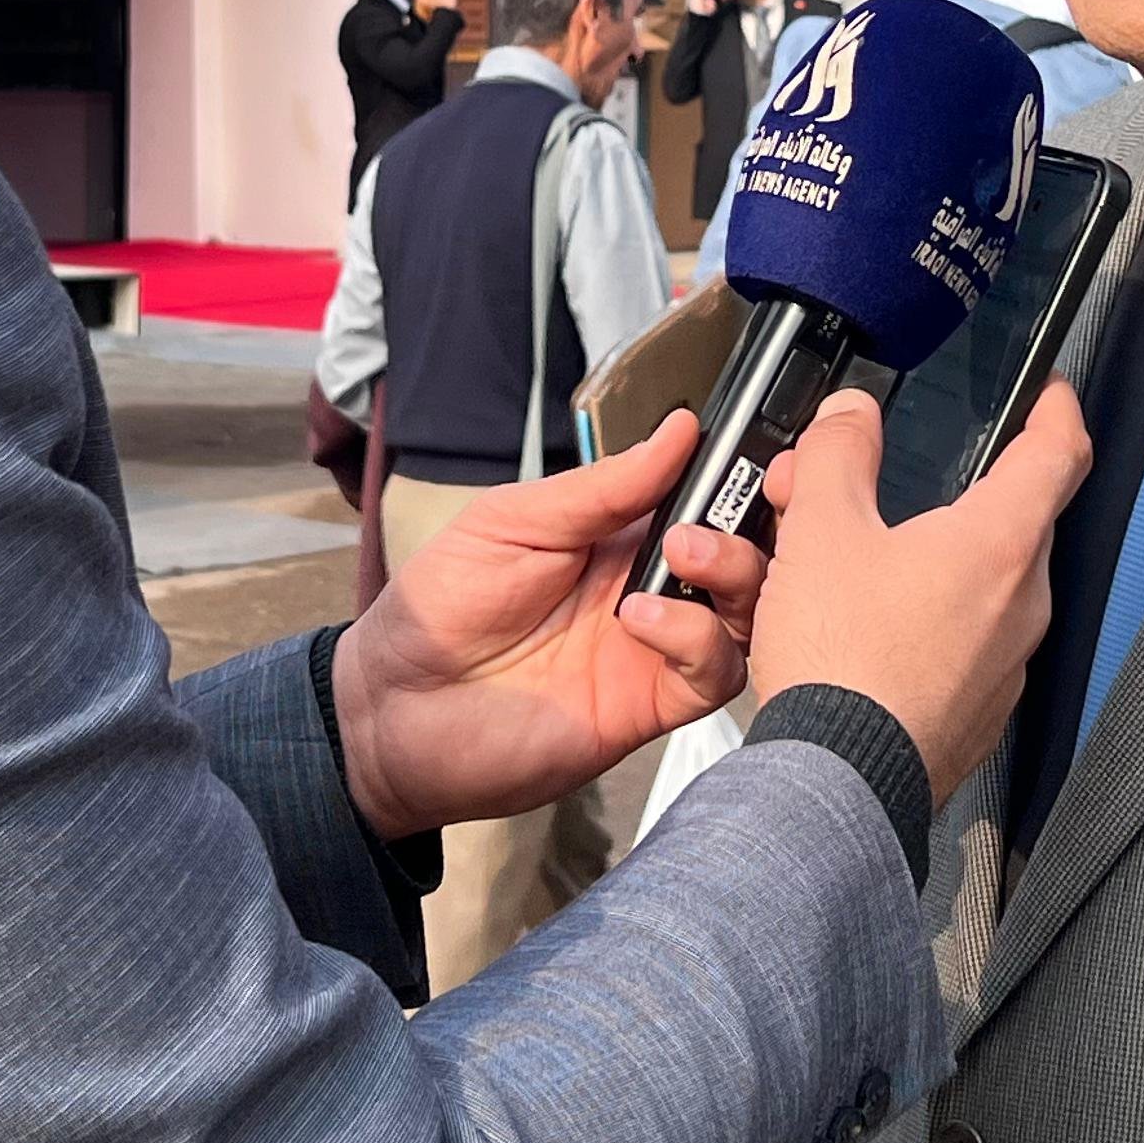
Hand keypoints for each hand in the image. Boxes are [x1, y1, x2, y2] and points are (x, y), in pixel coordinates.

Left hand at [331, 414, 756, 836]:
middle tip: (710, 513)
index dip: (733, 476)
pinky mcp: (647, 705)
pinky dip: (697, 641)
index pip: (701, 498)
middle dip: (750, 523)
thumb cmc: (437, 610)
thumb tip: (679, 432)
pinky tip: (642, 621)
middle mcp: (646, 588)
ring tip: (684, 555)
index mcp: (617, 536)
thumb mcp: (513, 520)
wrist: (393, 710)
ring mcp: (650, 648)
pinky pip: (714, 674)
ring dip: (732, 575)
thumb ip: (602, 487)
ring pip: (744, 612)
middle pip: (741, 553)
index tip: (748, 449)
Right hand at [752, 381, 1093, 799]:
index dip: (1057, 411)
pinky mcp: (981, 711)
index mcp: (1000, 545)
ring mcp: (1008, 664)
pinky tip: (871, 626)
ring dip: (938, 556)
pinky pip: (969, 643)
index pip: (1060, 454)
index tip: (1052, 394)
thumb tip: (852, 415)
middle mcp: (1022, 604)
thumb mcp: (822, 531)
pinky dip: (932, 617)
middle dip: (957, 489)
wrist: (841, 783)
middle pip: (1015, 520)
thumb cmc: (843, 662)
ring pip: (986, 585)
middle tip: (893, 481)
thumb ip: (839, 456)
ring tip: (863, 557)